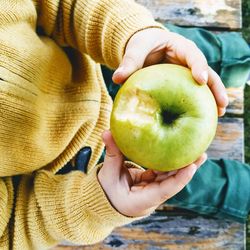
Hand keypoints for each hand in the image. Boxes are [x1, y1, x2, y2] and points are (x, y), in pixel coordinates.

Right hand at [98, 131, 206, 216]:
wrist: (104, 200)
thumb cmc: (105, 191)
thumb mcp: (108, 174)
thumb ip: (111, 154)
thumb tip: (107, 132)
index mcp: (142, 201)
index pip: (165, 191)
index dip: (180, 179)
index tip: (193, 167)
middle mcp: (152, 197)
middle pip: (173, 182)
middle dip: (188, 169)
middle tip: (201, 154)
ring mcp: (153, 190)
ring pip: (171, 177)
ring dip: (183, 164)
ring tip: (196, 150)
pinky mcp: (151, 182)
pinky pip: (164, 172)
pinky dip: (171, 162)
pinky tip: (179, 151)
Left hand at [112, 28, 228, 116]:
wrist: (144, 48)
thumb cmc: (142, 45)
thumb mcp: (136, 49)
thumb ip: (129, 62)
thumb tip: (117, 79)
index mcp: (180, 47)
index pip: (193, 55)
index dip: (198, 67)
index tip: (201, 80)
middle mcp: (188, 61)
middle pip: (207, 73)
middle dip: (215, 88)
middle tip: (222, 105)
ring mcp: (187, 73)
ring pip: (204, 86)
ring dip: (212, 99)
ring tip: (220, 114)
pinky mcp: (183, 84)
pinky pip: (193, 94)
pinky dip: (199, 104)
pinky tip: (201, 118)